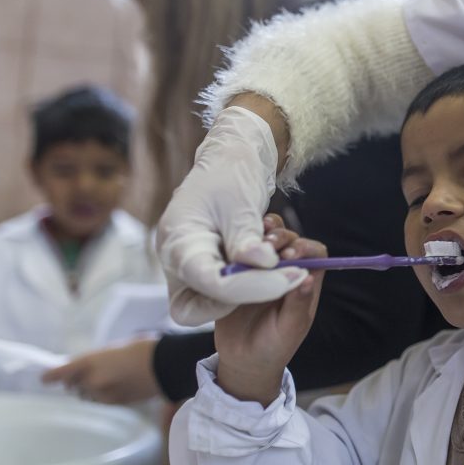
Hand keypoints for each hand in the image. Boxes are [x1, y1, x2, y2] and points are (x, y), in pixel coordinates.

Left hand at [41, 339, 159, 403]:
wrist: (168, 365)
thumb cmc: (143, 348)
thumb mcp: (114, 348)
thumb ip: (96, 360)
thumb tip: (85, 367)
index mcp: (90, 363)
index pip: (59, 374)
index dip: (50, 376)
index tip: (45, 377)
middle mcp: (92, 382)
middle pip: (73, 386)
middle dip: (76, 381)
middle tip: (86, 373)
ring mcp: (104, 395)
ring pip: (87, 395)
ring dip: (89, 389)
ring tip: (106, 379)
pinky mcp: (117, 404)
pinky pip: (102, 400)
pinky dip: (103, 394)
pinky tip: (117, 385)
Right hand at [156, 106, 306, 325]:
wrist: (229, 161)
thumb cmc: (229, 176)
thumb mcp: (240, 204)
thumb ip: (247, 239)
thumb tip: (262, 265)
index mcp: (178, 241)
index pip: (208, 280)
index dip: (248, 287)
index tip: (285, 279)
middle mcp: (177, 261)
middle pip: (202, 303)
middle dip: (246, 294)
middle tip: (285, 276)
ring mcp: (190, 268)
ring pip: (215, 302)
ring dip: (253, 288)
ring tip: (281, 261)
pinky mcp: (208, 269)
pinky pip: (227, 291)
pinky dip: (252, 281)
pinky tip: (272, 259)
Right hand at [214, 214, 324, 405]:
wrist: (241, 361)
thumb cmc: (274, 348)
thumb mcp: (289, 329)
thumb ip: (298, 304)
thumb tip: (308, 278)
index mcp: (304, 281)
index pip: (314, 253)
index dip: (305, 248)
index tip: (290, 255)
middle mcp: (285, 270)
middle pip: (288, 239)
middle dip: (280, 237)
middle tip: (267, 246)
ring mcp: (260, 268)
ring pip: (263, 239)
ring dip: (258, 234)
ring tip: (248, 243)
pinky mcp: (237, 271)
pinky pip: (238, 251)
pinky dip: (234, 244)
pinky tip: (227, 248)